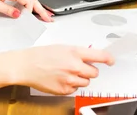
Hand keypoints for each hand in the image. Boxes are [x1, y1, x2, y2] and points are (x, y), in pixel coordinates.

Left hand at [0, 0, 52, 21]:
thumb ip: (8, 10)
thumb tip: (18, 14)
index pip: (28, 1)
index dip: (29, 11)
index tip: (27, 18)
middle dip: (41, 9)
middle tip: (49, 18)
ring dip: (37, 7)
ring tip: (45, 15)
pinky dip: (30, 4)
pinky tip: (32, 10)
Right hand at [0, 45, 114, 94]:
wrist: (25, 65)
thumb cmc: (39, 55)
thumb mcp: (60, 47)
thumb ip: (76, 52)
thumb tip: (89, 57)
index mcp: (74, 52)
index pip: (100, 56)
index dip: (108, 59)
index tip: (111, 61)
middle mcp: (74, 66)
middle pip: (94, 72)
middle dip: (89, 70)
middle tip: (78, 67)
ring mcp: (70, 80)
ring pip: (85, 82)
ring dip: (80, 79)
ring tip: (65, 73)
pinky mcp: (65, 90)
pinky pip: (75, 89)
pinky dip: (70, 86)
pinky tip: (60, 79)